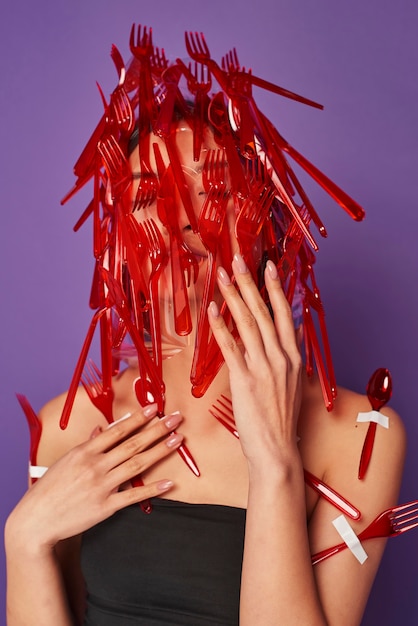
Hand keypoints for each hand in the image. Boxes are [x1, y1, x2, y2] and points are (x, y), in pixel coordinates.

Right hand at [8, 405, 182, 549]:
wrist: (36, 520)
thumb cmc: (50, 488)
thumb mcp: (67, 460)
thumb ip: (88, 443)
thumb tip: (102, 429)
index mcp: (84, 451)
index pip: (117, 430)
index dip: (138, 418)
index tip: (155, 408)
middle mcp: (95, 466)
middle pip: (132, 444)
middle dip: (157, 430)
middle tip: (176, 419)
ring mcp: (101, 486)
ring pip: (137, 465)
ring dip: (160, 451)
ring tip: (177, 440)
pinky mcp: (105, 507)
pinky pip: (133, 496)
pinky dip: (152, 489)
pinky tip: (169, 482)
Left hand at [208, 254, 301, 471]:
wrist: (277, 449)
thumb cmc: (282, 418)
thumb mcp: (294, 382)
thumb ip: (291, 353)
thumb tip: (291, 329)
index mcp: (294, 356)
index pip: (284, 313)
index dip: (275, 288)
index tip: (268, 266)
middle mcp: (281, 357)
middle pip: (264, 311)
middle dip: (249, 283)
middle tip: (238, 259)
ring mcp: (264, 367)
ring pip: (247, 323)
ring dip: (233, 296)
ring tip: (222, 275)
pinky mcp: (245, 379)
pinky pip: (231, 347)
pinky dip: (220, 326)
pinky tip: (211, 310)